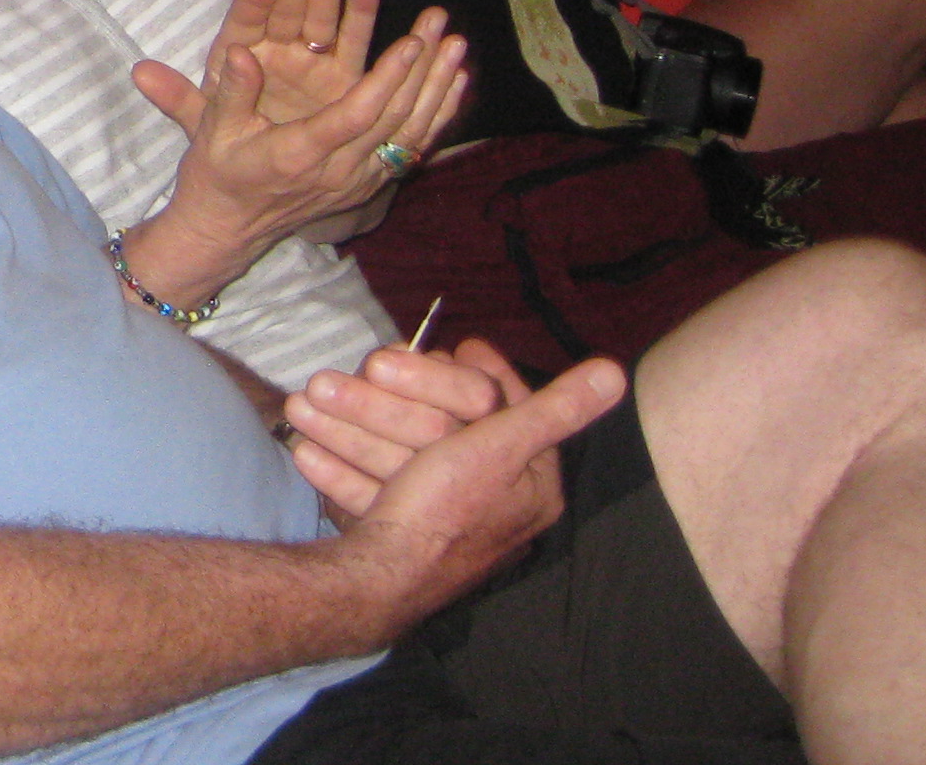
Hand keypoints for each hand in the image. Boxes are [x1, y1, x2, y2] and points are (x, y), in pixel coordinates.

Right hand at [130, 0, 467, 281]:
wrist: (230, 227)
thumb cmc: (218, 172)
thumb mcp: (214, 130)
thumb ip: (232, 91)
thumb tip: (241, 52)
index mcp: (300, 154)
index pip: (357, 115)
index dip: (387, 79)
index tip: (410, 42)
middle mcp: (339, 173)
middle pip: (396, 119)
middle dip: (422, 69)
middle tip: (440, 25)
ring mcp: (359, 182)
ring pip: (412, 134)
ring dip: (438, 88)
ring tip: (457, 45)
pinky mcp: (370, 185)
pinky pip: (413, 148)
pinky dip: (438, 115)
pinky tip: (455, 83)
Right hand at [303, 342, 625, 635]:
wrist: (381, 580)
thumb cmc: (446, 511)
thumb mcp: (501, 448)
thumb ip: (555, 410)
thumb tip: (615, 374)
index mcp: (531, 486)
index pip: (513, 409)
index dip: (484, 372)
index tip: (456, 346)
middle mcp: (494, 505)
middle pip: (449, 428)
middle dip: (400, 395)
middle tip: (373, 364)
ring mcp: (443, 521)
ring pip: (400, 454)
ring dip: (357, 424)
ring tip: (316, 397)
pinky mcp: (402, 534)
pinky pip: (373, 488)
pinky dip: (343, 468)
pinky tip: (310, 451)